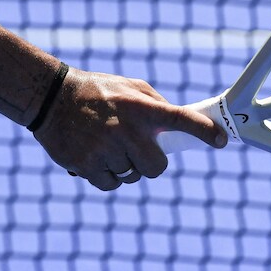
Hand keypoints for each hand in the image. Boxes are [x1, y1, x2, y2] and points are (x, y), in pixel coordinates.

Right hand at [32, 68, 227, 190]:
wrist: (50, 98)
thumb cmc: (97, 92)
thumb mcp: (130, 86)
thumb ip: (156, 105)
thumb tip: (181, 127)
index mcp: (140, 108)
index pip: (180, 119)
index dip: (203, 131)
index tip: (221, 141)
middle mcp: (125, 130)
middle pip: (156, 167)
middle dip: (150, 162)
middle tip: (137, 149)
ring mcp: (105, 150)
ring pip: (132, 176)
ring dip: (125, 166)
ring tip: (107, 145)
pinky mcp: (86, 166)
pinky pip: (111, 184)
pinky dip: (107, 176)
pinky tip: (96, 157)